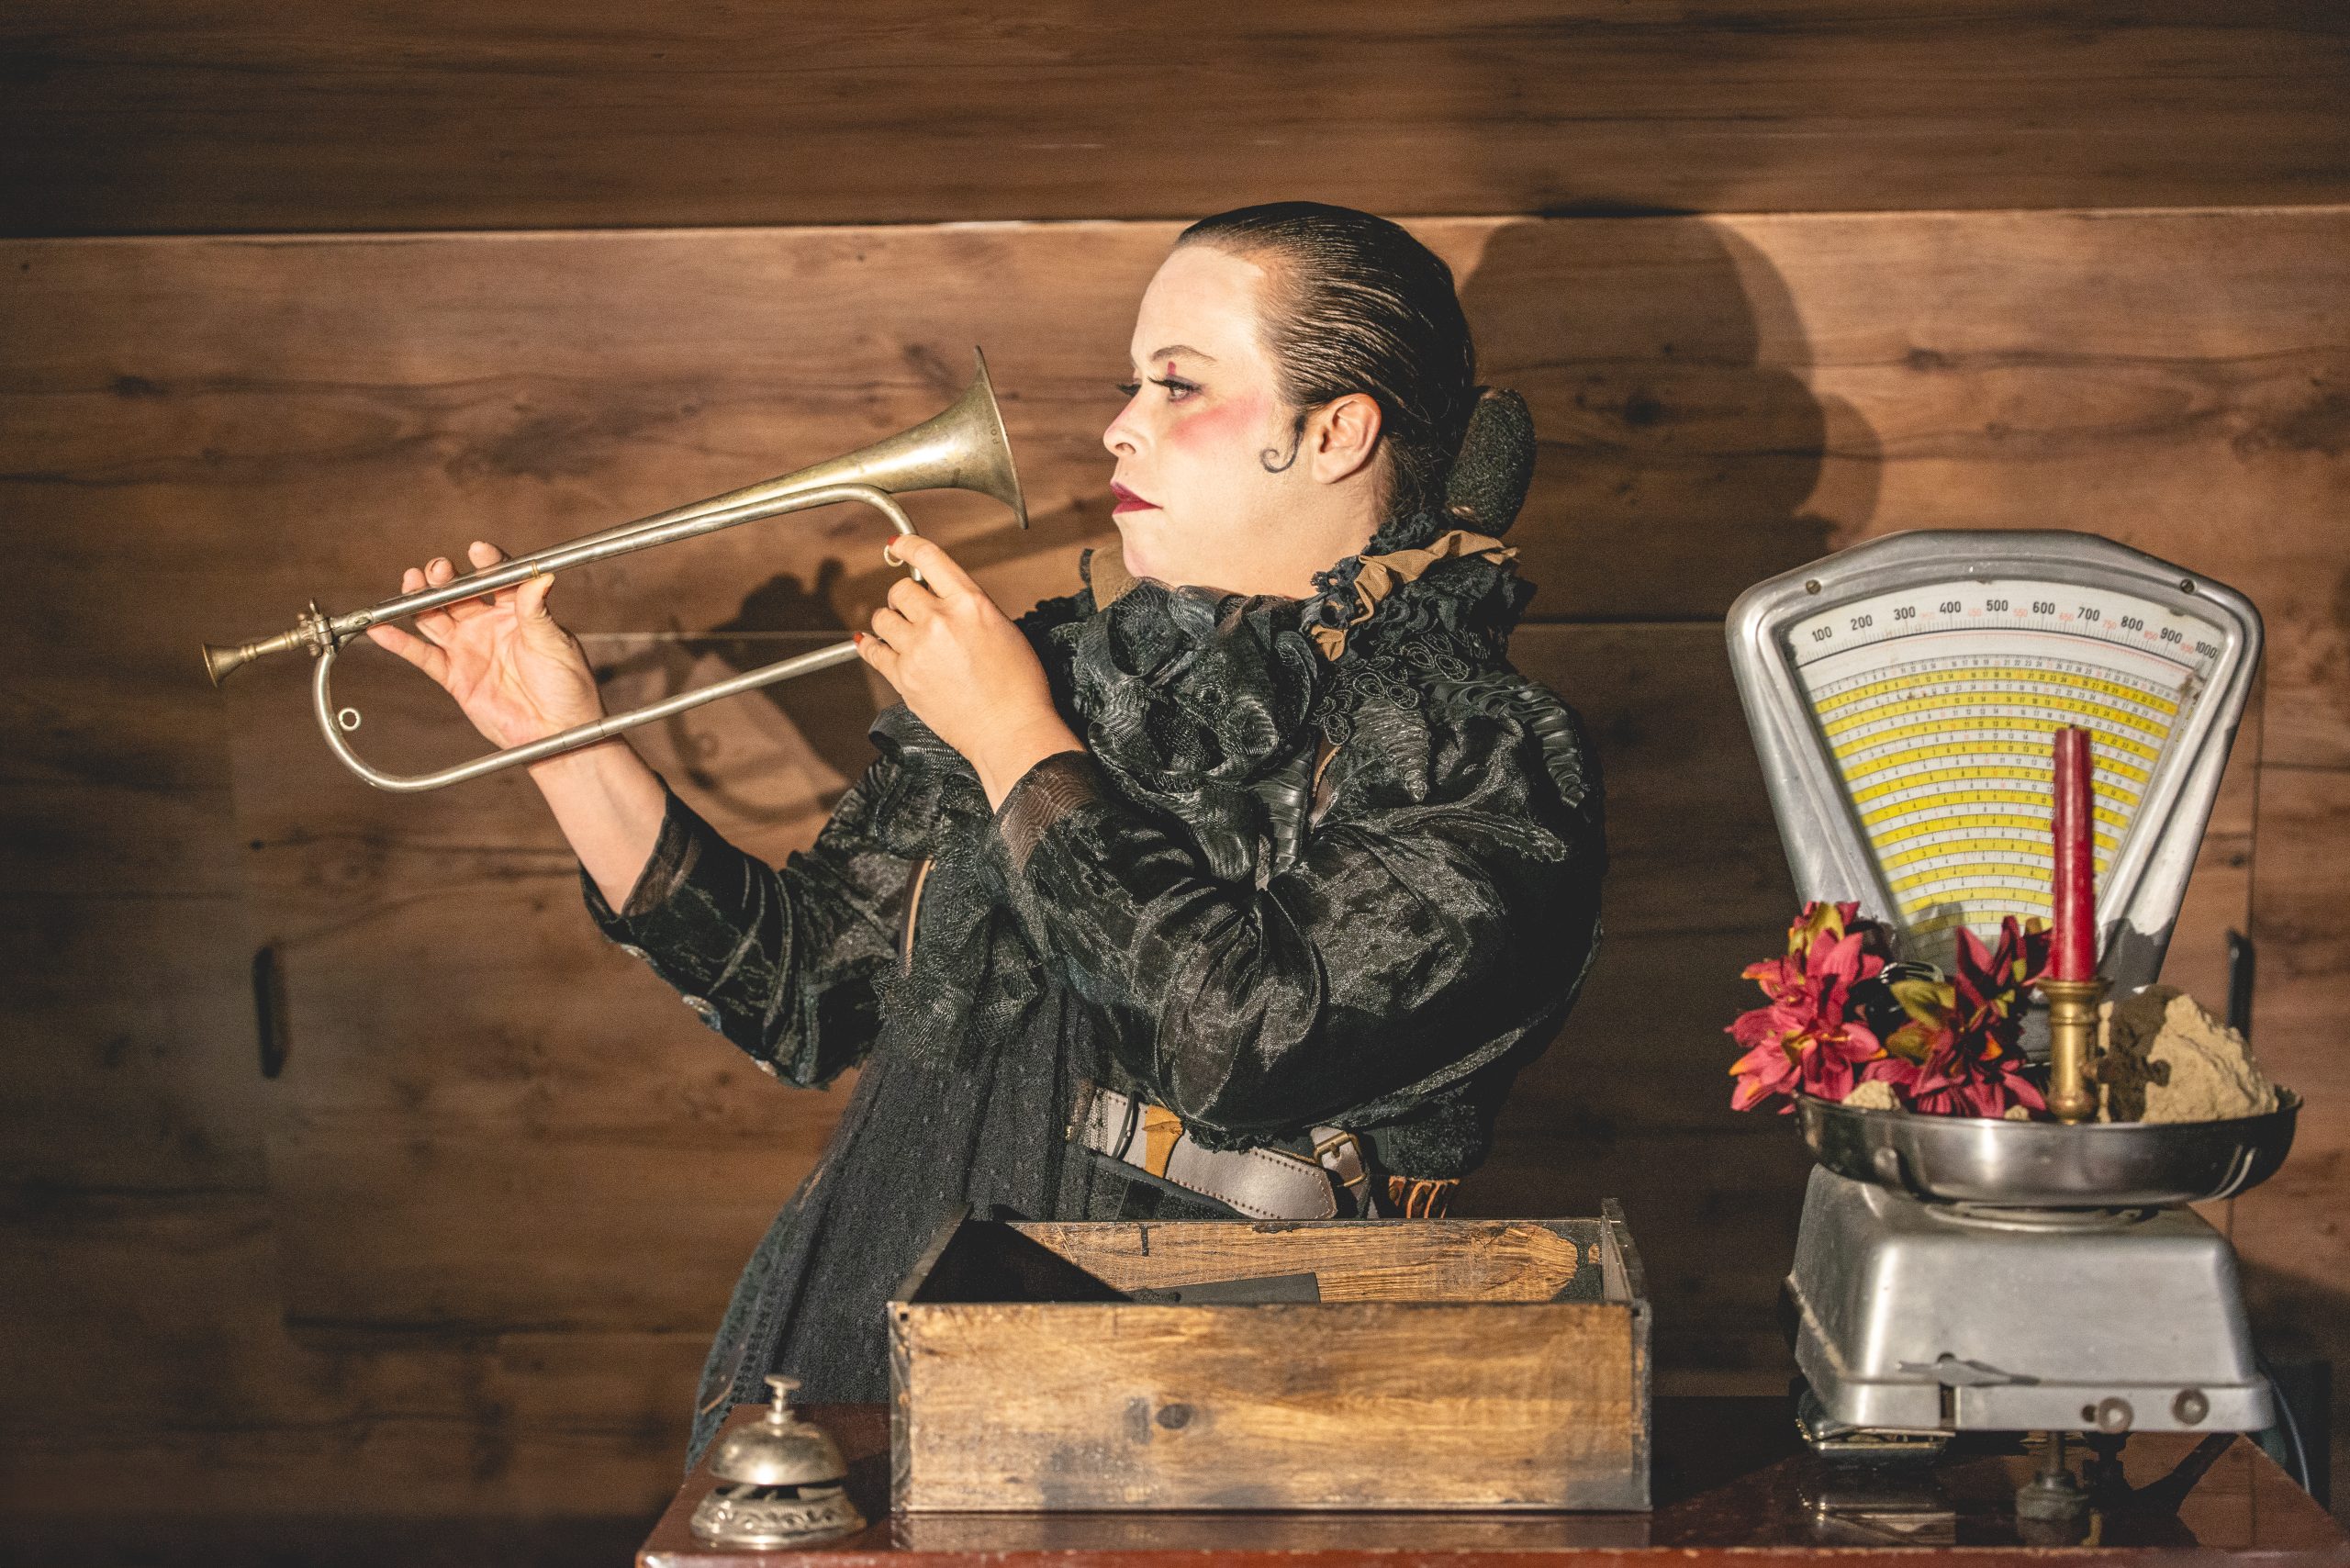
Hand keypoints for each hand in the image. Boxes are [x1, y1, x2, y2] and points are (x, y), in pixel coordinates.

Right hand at [364, 541, 606, 753]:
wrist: (557, 731)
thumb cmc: (567, 686)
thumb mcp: (555, 644)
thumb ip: (538, 611)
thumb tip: (542, 576)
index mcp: (517, 611)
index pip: (496, 577)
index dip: (486, 562)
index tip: (478, 550)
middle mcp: (488, 625)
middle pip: (457, 593)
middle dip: (444, 578)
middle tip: (438, 569)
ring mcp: (469, 648)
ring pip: (435, 617)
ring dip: (420, 600)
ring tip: (410, 583)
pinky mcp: (455, 676)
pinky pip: (423, 656)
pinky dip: (400, 643)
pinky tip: (381, 630)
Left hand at [853, 535, 1082, 807]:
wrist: (1011, 730)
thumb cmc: (1020, 687)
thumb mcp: (1004, 629)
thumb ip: (970, 609)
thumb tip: (945, 601)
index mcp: (969, 602)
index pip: (927, 557)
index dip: (906, 546)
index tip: (897, 548)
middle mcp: (939, 621)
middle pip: (900, 590)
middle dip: (905, 599)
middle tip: (914, 611)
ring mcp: (918, 650)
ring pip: (882, 618)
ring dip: (891, 622)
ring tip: (903, 633)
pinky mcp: (904, 679)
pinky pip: (872, 651)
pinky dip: (870, 645)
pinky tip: (870, 642)